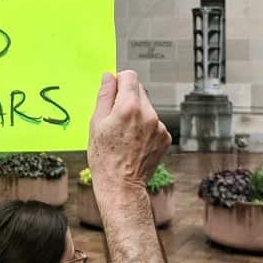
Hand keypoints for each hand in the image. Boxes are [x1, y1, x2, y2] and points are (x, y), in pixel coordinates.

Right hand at [87, 71, 169, 262]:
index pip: (130, 76)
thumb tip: (108, 76)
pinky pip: (154, 123)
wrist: (122, 186)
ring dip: (137, 113)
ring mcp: (159, 126)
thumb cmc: (104, 158)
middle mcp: (148, 114)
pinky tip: (135, 142)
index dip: (119, 81)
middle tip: (115, 118)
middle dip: (128, 98)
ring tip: (125, 134)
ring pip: (147, 107)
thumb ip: (104, 95)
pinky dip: (146, 127)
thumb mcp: (96, 123)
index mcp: (129, 107)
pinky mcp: (166, 137)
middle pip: (139, 90)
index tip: (113, 92)